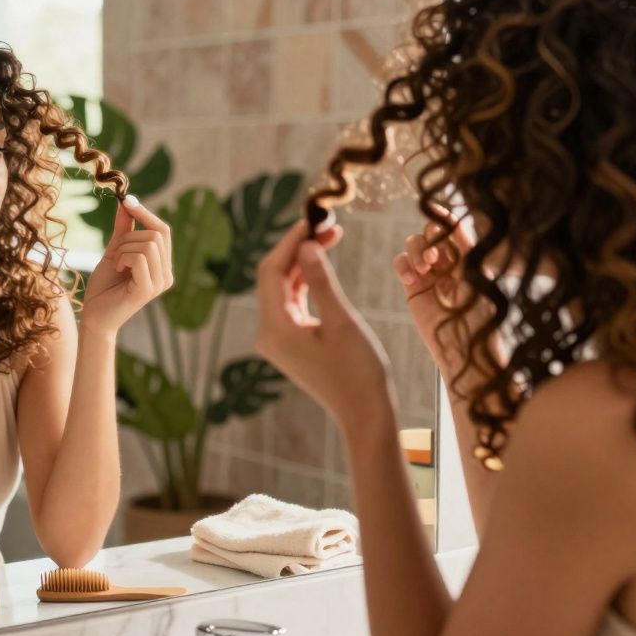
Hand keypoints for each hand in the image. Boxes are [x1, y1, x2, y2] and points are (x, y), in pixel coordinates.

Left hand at [81, 196, 173, 334]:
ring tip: (117, 264)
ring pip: (148, 244)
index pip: (163, 231)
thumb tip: (127, 201)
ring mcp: (160, 283)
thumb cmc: (104, 287)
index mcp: (162, 266)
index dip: (146, 213)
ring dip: (124, 249)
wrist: (93, 316)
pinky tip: (117, 270)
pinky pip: (139, 258)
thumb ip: (124, 229)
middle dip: (130, 237)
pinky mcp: (148, 290)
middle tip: (116, 255)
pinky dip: (123, 258)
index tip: (126, 200)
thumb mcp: (114, 251)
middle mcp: (166, 275)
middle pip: (156, 234)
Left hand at [254, 221, 393, 430]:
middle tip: (326, 225)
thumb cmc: (358, 371)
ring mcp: (279, 340)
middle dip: (298, 249)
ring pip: (284, 289)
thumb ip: (321, 280)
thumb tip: (305, 246)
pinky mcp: (292, 343)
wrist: (366, 415)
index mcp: (275, 328)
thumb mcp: (342, 320)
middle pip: (274, 278)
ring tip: (331, 236)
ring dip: (303, 263)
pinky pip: (294, 304)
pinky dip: (307, 283)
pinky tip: (324, 263)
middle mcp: (269, 334)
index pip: (271, 271)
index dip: (290, 242)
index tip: (313, 220)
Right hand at [393, 208, 504, 373]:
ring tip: (422, 270)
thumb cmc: (480, 319)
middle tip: (433, 258)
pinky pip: (402, 264)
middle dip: (429, 238)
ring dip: (416, 251)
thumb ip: (468, 252)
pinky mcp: (413, 287)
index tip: (436, 211)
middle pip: (431, 232)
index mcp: (469, 258)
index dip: (444, 218)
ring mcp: (429, 274)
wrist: (463, 350)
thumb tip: (459, 223)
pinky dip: (403, 265)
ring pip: (414, 245)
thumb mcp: (480, 282)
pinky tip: (411, 279)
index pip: (455, 230)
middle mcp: (449, 262)